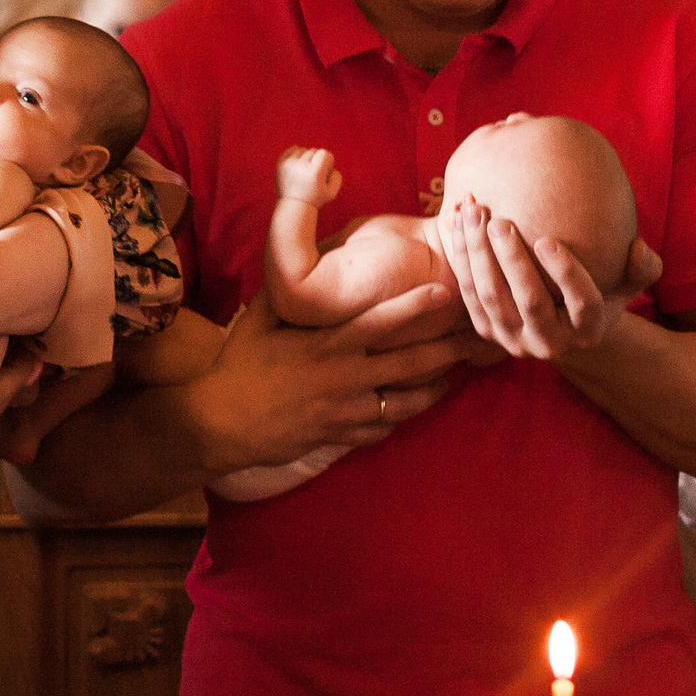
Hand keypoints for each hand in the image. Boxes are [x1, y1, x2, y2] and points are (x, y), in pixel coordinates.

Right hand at [190, 284, 480, 470]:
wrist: (220, 422)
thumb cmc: (238, 364)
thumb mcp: (259, 319)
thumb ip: (288, 294)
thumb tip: (303, 260)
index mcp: (325, 345)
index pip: (379, 322)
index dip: (414, 307)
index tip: (443, 291)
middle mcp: (343, 378)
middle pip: (408, 364)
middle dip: (446, 351)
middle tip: (475, 340)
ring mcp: (345, 411)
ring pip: (405, 402)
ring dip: (434, 388)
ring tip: (454, 374)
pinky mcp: (341, 435)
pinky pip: (383, 428)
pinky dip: (401, 416)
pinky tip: (415, 404)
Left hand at [276, 146, 341, 205]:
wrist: (293, 206)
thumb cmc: (315, 199)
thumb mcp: (332, 192)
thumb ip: (336, 175)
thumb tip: (328, 162)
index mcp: (315, 173)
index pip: (325, 153)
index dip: (328, 162)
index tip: (325, 172)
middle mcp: (301, 166)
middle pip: (314, 151)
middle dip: (316, 160)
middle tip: (314, 174)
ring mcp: (289, 164)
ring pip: (303, 150)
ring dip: (306, 158)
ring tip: (305, 171)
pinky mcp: (280, 164)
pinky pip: (291, 150)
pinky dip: (296, 155)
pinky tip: (297, 166)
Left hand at [438, 202, 661, 360]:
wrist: (559, 324)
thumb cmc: (598, 291)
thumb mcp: (625, 285)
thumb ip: (642, 269)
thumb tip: (639, 248)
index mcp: (589, 331)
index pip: (582, 304)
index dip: (566, 273)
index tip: (547, 240)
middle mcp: (550, 343)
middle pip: (529, 301)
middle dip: (511, 259)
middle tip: (498, 221)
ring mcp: (514, 340)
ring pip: (492, 297)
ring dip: (478, 254)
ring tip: (473, 214)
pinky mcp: (486, 332)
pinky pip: (469, 293)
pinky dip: (460, 258)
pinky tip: (455, 221)